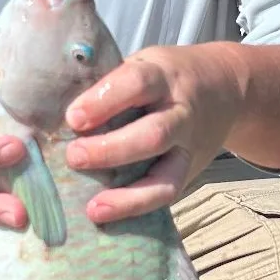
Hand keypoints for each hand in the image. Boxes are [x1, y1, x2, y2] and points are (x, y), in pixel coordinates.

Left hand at [64, 45, 247, 224]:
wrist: (227, 88)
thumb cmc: (166, 78)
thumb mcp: (143, 64)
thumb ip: (110, 83)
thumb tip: (51, 105)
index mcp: (164, 76)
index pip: (136, 83)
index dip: (104, 101)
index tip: (73, 118)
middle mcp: (181, 112)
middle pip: (153, 135)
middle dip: (111, 150)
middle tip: (74, 158)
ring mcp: (189, 146)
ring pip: (167, 176)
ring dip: (129, 196)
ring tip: (94, 208)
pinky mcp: (191, 172)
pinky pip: (168, 194)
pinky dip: (138, 207)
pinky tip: (109, 215)